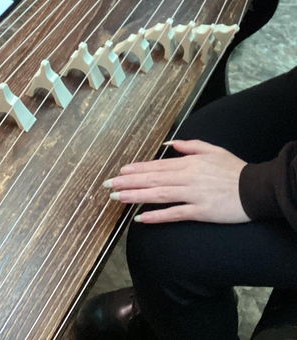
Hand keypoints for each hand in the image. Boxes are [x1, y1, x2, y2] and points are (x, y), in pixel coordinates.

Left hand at [105, 139, 249, 223]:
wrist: (255, 189)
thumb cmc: (233, 169)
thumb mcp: (212, 150)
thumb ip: (190, 146)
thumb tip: (170, 145)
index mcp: (189, 162)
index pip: (157, 166)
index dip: (137, 169)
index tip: (120, 172)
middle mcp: (187, 177)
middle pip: (153, 179)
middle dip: (129, 182)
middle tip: (108, 185)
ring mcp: (192, 195)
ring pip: (158, 194)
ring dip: (136, 196)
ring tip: (118, 198)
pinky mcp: (200, 211)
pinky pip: (175, 214)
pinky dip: (157, 216)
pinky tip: (141, 218)